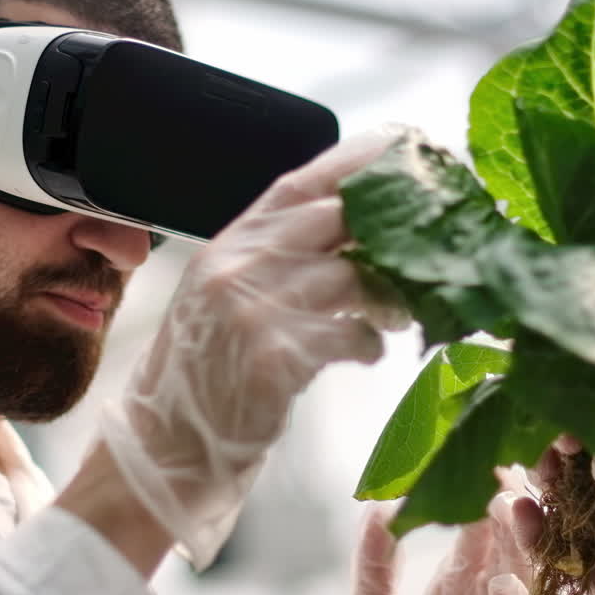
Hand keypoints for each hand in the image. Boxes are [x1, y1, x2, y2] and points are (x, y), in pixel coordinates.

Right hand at [97, 131, 405, 568]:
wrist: (166, 446)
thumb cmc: (205, 370)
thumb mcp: (226, 297)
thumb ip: (274, 256)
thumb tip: (352, 225)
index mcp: (227, 243)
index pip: (296, 184)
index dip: (353, 162)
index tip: (402, 148)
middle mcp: (236, 266)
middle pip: (334, 218)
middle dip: (389, 228)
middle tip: (428, 244)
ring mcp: (252, 309)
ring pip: (351, 276)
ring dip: (388, 296)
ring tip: (397, 312)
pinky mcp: (274, 358)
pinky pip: (350, 335)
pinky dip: (369, 343)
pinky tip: (364, 352)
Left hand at [352, 489, 536, 594]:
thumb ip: (375, 562)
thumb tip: (377, 507)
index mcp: (459, 583)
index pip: (480, 531)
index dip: (484, 494)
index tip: (485, 458)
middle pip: (512, 548)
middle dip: (512, 512)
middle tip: (505, 475)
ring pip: (523, 578)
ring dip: (521, 547)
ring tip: (508, 511)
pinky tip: (503, 584)